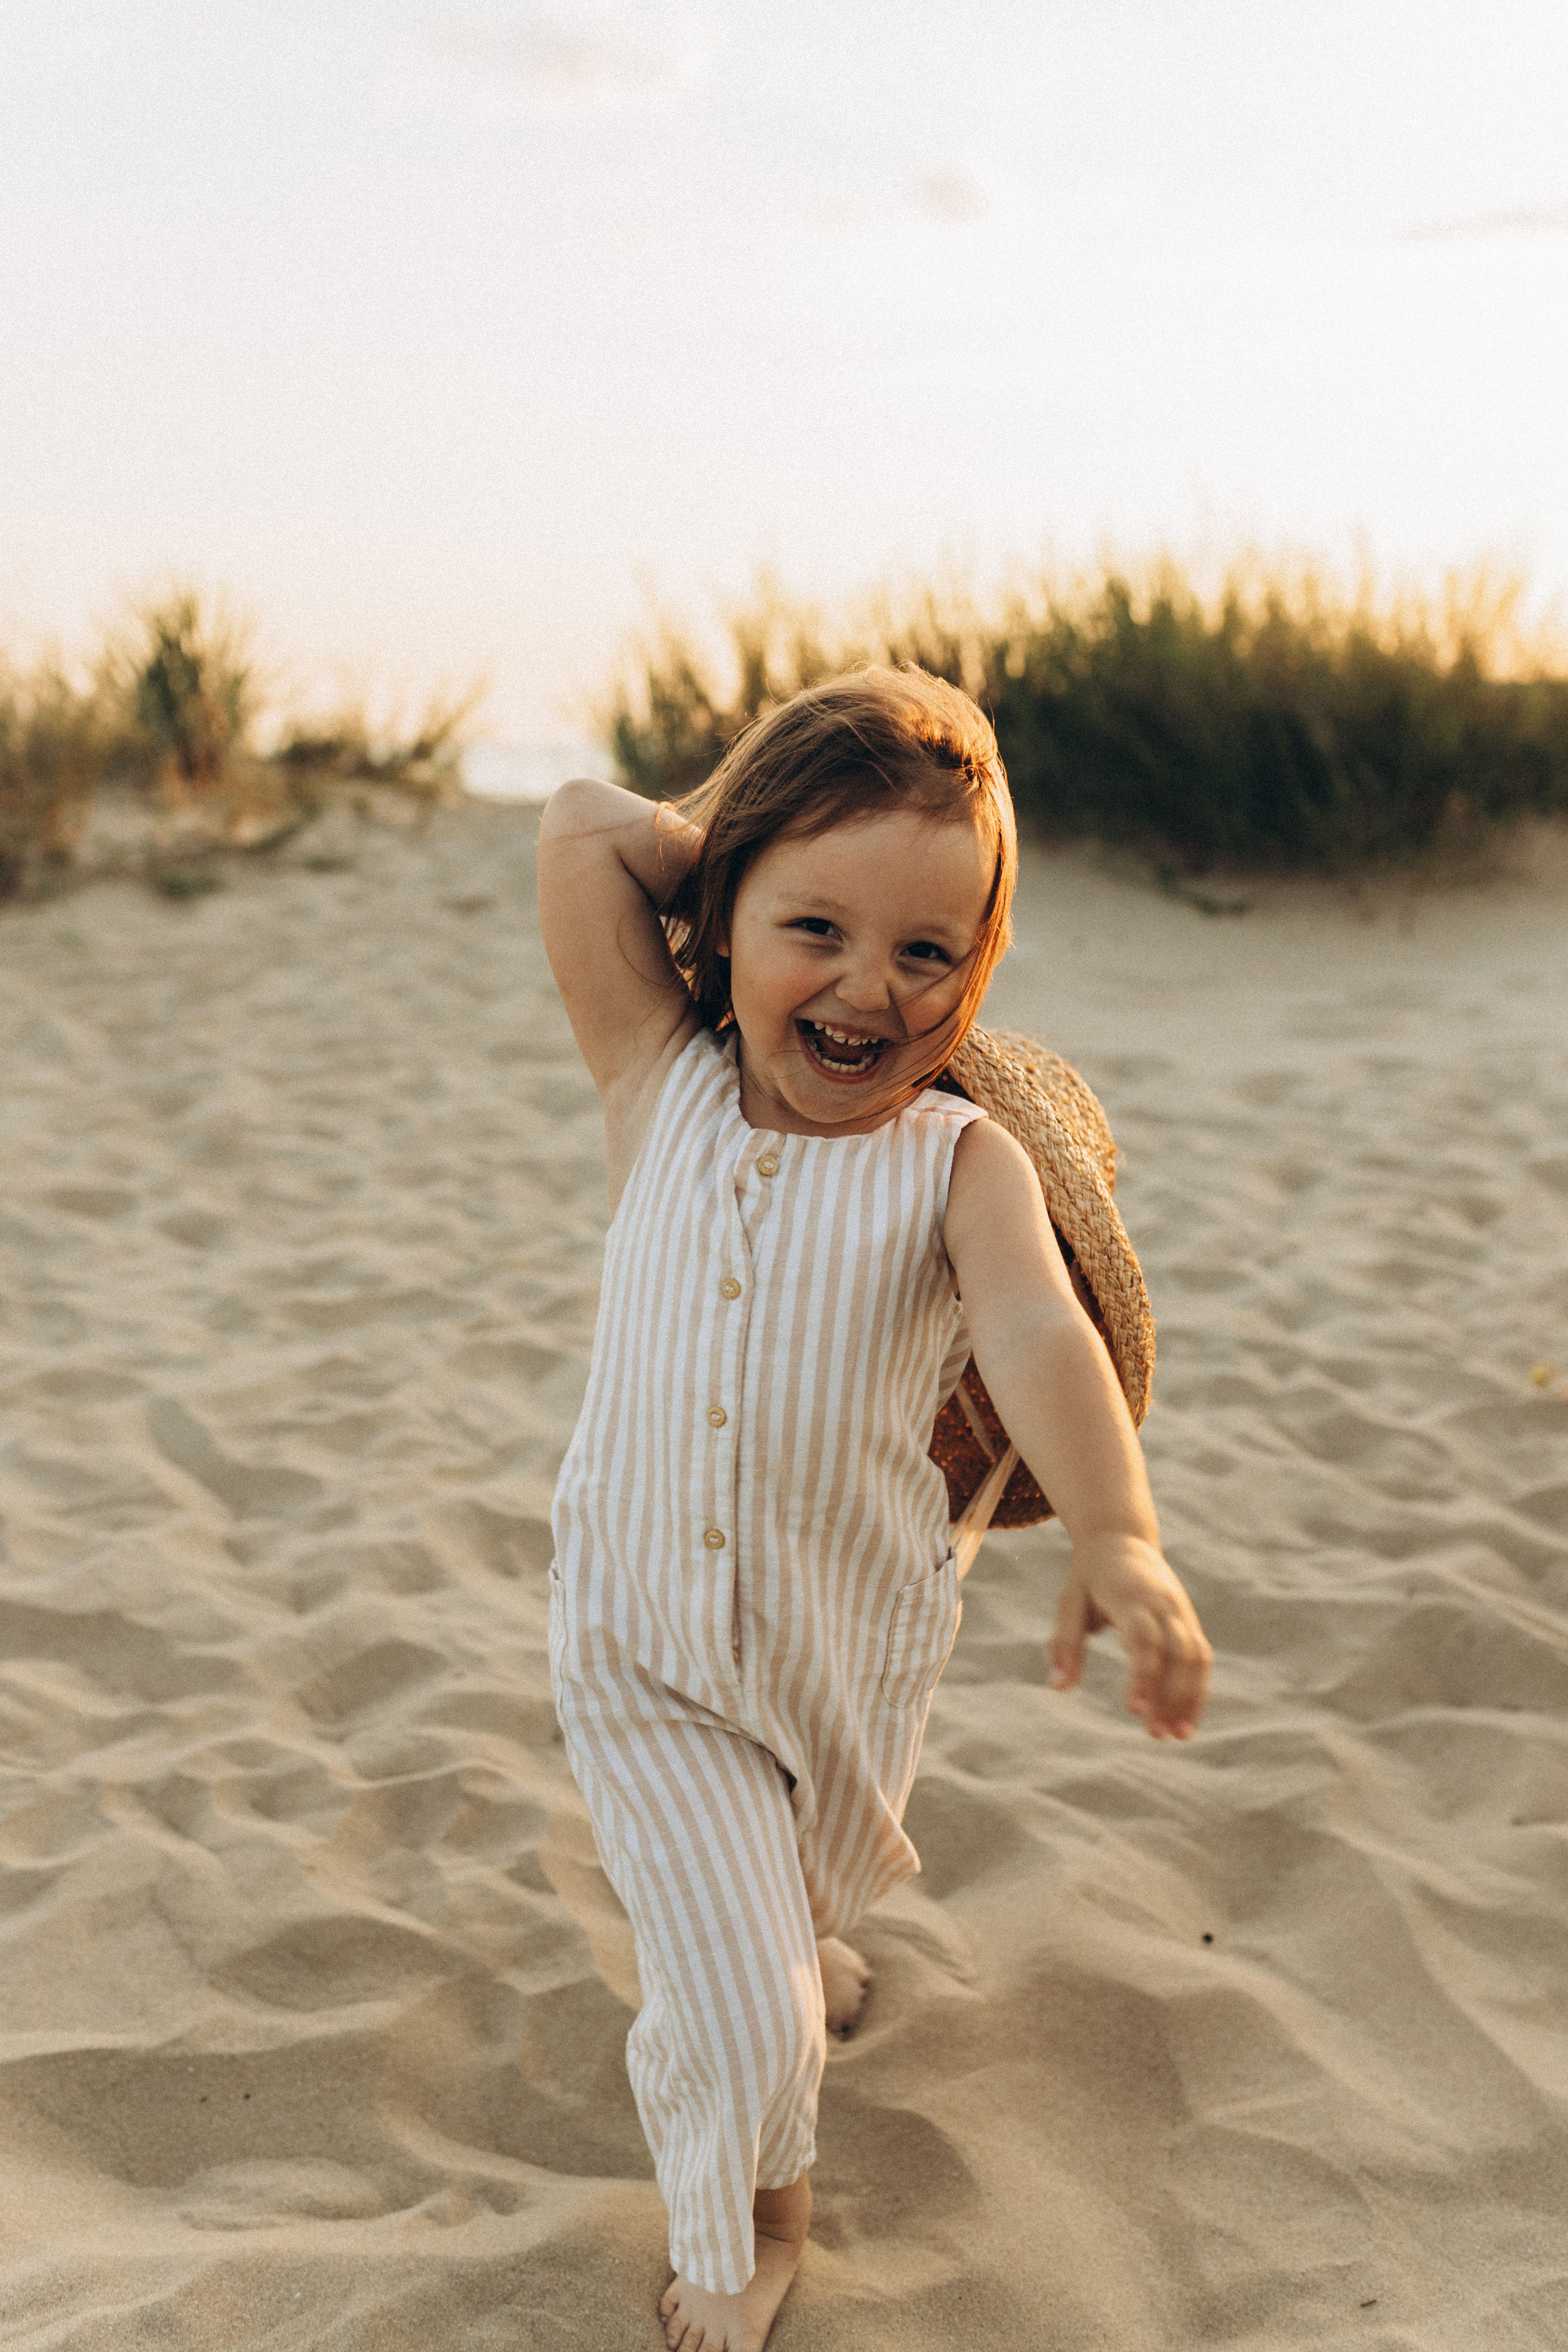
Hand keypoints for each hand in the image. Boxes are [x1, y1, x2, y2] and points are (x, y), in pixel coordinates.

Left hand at [1049, 1533, 1210, 1739]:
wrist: (1121, 1537)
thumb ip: (1064, 1643)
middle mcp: (1163, 1604)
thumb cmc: (1089, 1576)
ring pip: (1197, 1657)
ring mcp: (1181, 1611)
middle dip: (1171, 1696)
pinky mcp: (1189, 1621)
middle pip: (1179, 1652)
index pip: (1145, 1640)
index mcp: (1131, 1597)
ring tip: (1177, 1736)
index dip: (1143, 1676)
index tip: (1133, 1711)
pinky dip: (1198, 1688)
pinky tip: (1185, 1719)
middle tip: (1154, 1735)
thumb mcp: (1068, 1601)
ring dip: (1190, 1698)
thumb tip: (1058, 1688)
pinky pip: (1201, 1656)